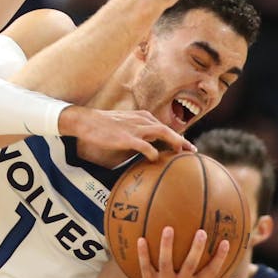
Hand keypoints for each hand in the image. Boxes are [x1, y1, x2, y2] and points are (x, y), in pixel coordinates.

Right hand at [59, 107, 191, 161]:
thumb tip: (146, 146)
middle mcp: (142, 120)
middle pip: (168, 130)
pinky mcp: (126, 138)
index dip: (178, 137)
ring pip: (162, 133)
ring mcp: (135, 128)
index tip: (187, 148)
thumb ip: (136, 131)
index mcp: (142, 116)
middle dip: (182, 141)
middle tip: (192, 152)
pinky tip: (155, 160)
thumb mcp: (124, 124)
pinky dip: (153, 153)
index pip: (165, 126)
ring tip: (181, 155)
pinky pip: (145, 146)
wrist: (86, 121)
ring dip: (174, 144)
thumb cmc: (103, 125)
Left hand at [130, 227, 234, 277]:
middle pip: (191, 265)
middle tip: (201, 231)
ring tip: (169, 228)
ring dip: (167, 245)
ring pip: (166, 262)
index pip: (211, 272)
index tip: (225, 242)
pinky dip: (143, 253)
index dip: (219, 258)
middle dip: (197, 248)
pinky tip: (141, 239)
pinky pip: (145, 266)